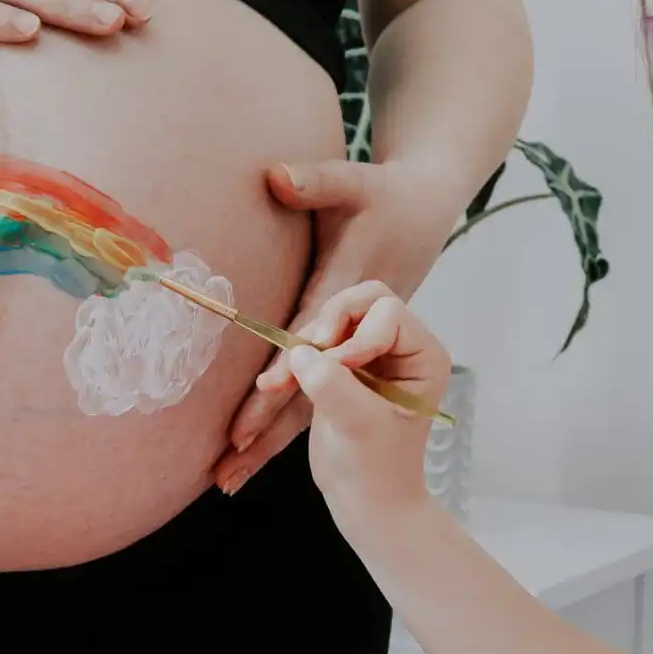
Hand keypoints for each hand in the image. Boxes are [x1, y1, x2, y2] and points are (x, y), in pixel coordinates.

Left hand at [215, 157, 464, 493]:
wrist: (425, 212)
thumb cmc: (387, 196)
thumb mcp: (356, 183)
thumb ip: (315, 183)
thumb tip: (274, 176)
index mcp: (357, 295)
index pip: (319, 337)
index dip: (292, 368)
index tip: (260, 397)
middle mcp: (357, 332)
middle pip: (314, 384)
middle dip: (272, 424)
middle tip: (232, 455)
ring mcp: (356, 348)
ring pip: (313, 400)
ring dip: (272, 439)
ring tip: (228, 477)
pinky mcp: (349, 353)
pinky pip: (313, 395)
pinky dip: (284, 424)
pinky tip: (250, 454)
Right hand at [285, 283, 450, 521]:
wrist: (365, 503)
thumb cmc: (376, 470)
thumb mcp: (358, 425)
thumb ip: (333, 384)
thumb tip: (300, 352)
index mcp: (422, 356)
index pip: (387, 313)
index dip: (357, 336)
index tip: (339, 369)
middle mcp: (399, 347)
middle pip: (360, 302)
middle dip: (328, 324)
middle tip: (305, 352)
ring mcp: (368, 355)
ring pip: (331, 321)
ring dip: (302, 346)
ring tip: (276, 382)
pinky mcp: (340, 368)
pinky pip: (314, 345)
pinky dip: (292, 361)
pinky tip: (271, 383)